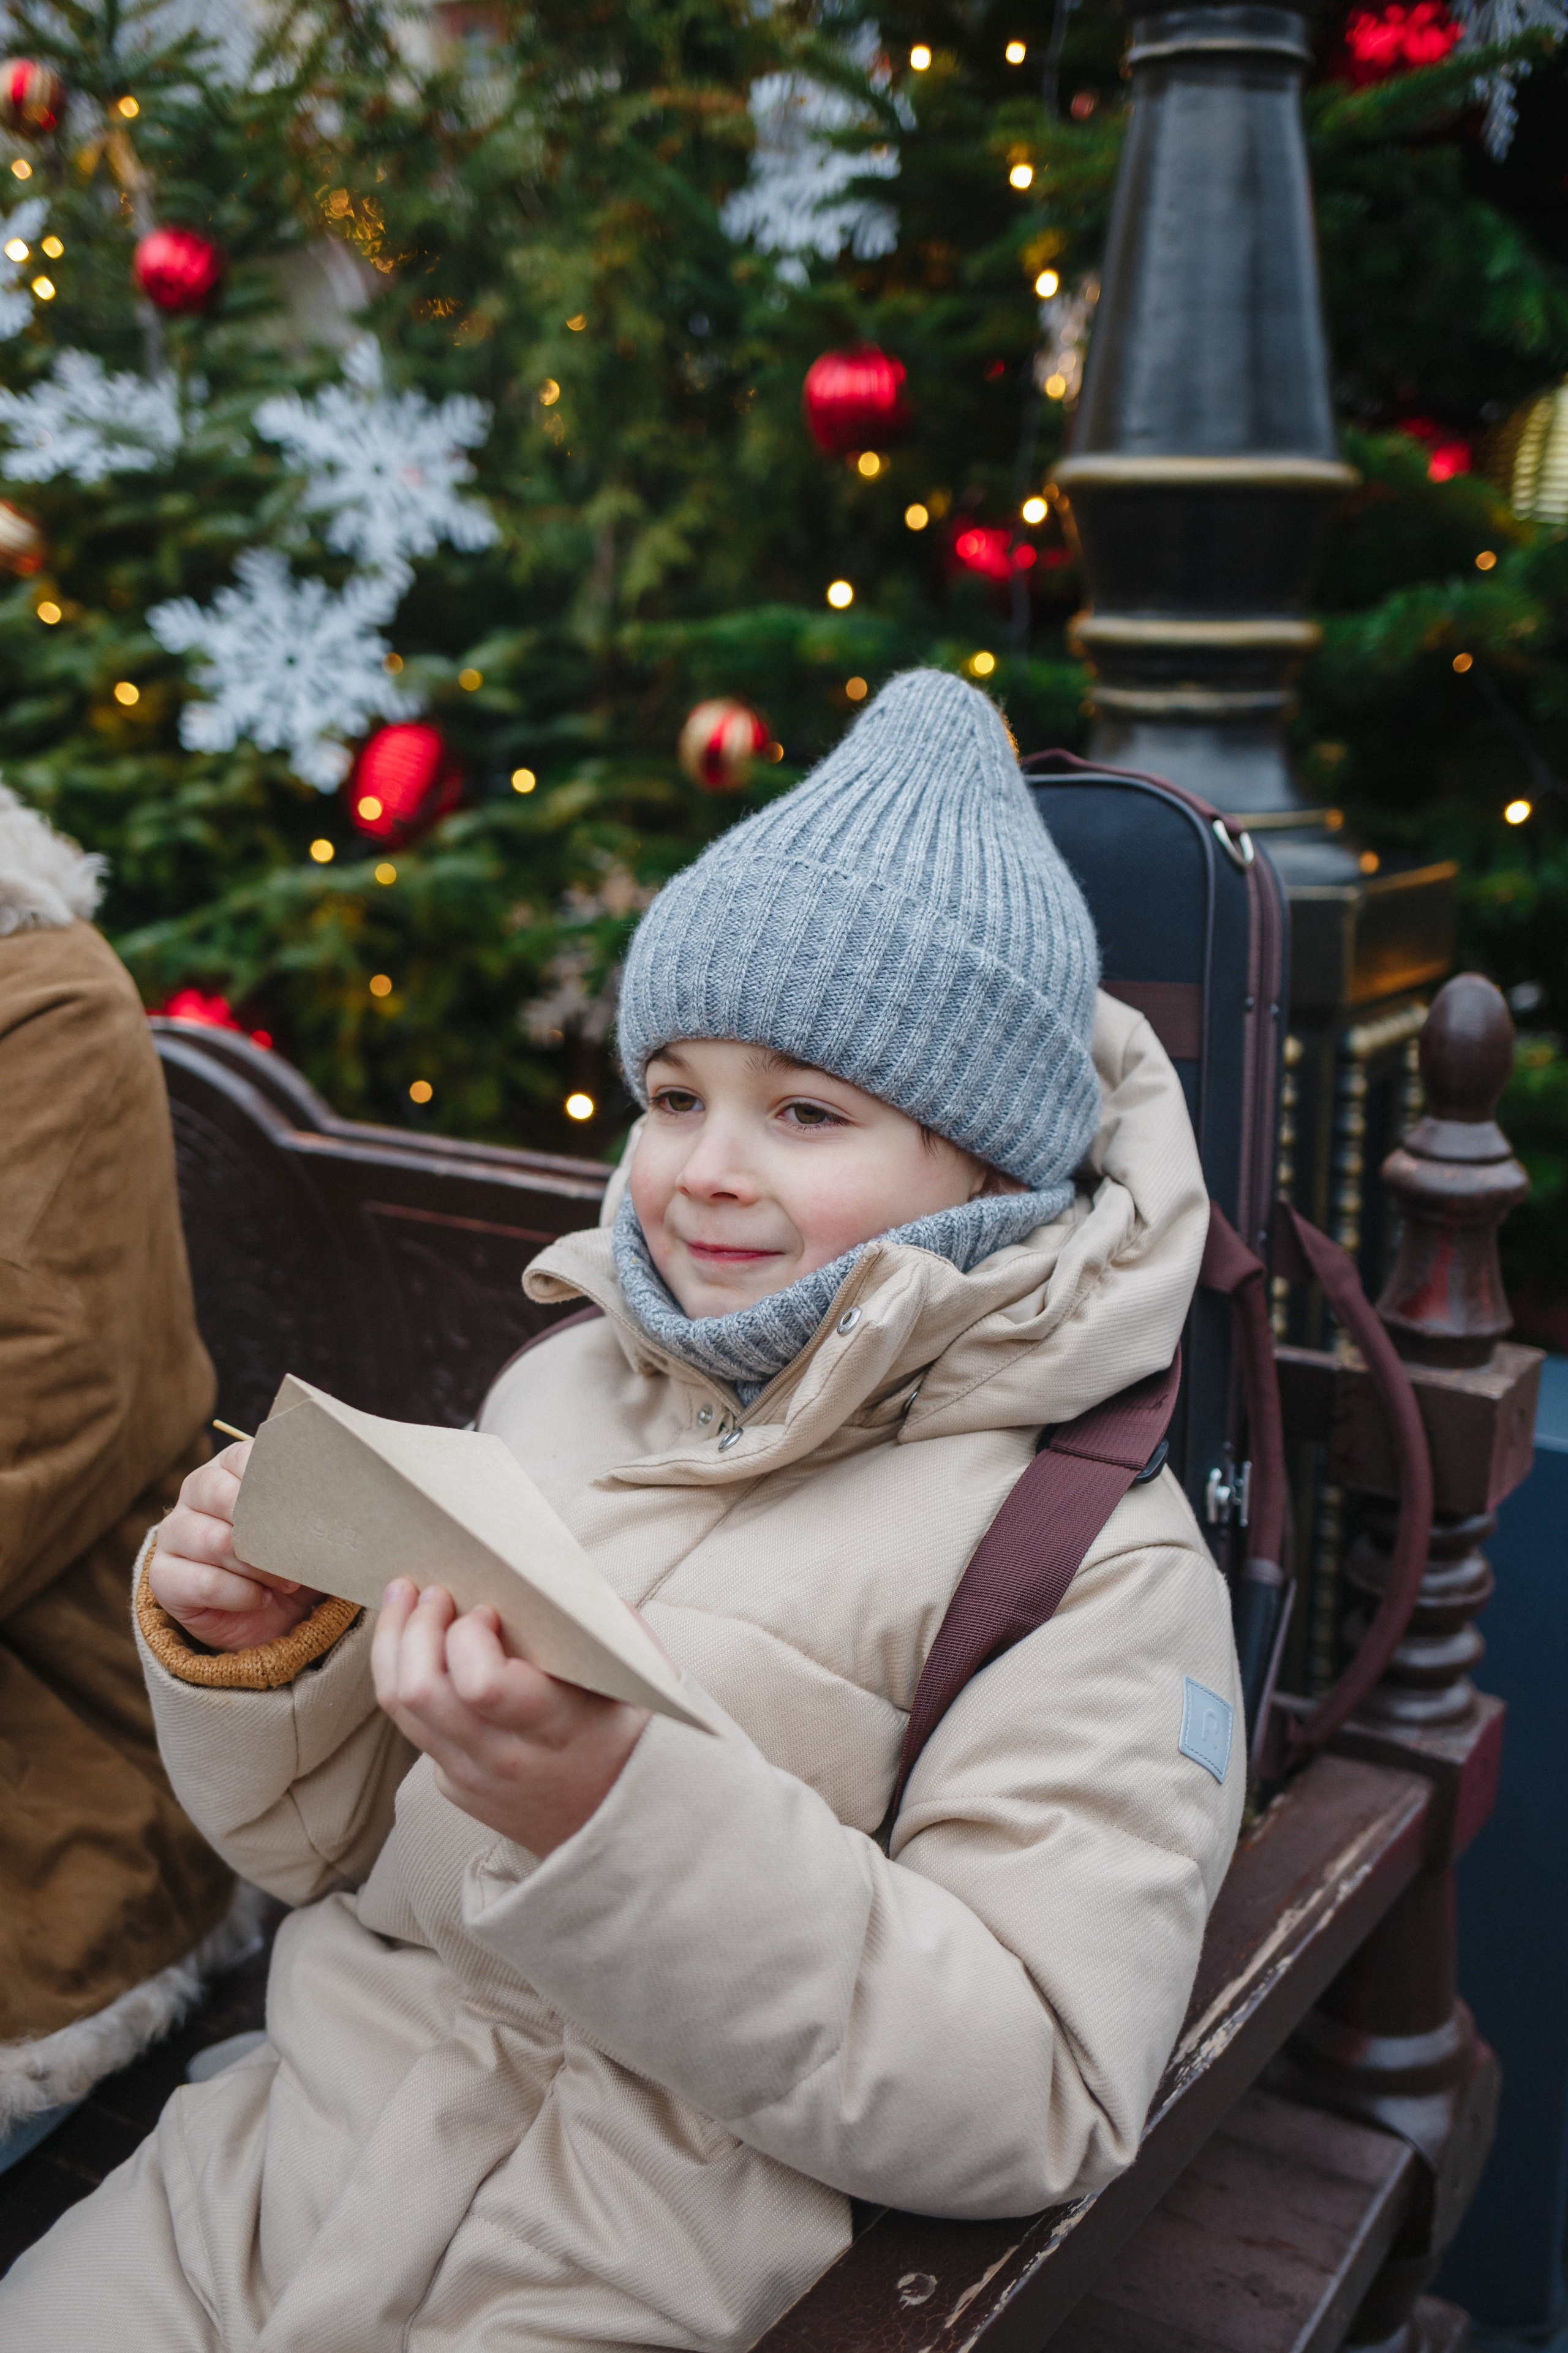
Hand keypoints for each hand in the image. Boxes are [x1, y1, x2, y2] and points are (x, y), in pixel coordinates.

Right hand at [148, 1441, 321, 1651]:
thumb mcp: (304, 1528)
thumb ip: (309, 1503)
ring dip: (256, 1566)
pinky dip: (240, 1594)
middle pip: (219, 1494)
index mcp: (228, 1469)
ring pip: (214, 1541)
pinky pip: (203, 1582)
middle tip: (293, 1551)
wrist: (270, 1616)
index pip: (241, 1457)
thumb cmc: (290, 1558)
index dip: (271, 1481)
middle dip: (262, 1527)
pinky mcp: (163, 1576)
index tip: (300, 1505)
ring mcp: (174, 1533)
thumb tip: (338, 1489)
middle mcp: (195, 1493)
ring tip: (283, 1581)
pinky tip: (259, 1598)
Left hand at [370, 1581, 648, 1855]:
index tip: (487, 1609)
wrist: (624, 1826)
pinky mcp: (455, 1786)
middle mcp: (503, 1759)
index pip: (481, 1682)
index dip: (470, 1634)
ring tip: (406, 1602)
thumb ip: (604, 1623)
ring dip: (394, 1644)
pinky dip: (407, 1678)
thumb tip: (552, 1575)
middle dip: (416, 1626)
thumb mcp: (639, 1679)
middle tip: (434, 1592)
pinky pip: (414, 1727)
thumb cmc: (633, 1735)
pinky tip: (418, 1647)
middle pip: (420, 1690)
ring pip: (401, 1708)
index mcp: (554, 1730)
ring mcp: (472, 1778)